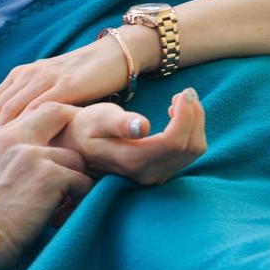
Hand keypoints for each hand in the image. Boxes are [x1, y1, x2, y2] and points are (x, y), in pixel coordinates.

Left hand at [0, 37, 129, 152]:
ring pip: (13, 108)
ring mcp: (45, 79)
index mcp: (19, 77)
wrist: (112, 57)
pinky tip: (22, 145)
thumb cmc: (81, 79)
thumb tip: (16, 138)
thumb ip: (33, 107)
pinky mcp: (66, 85)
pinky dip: (28, 127)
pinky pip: (42, 107)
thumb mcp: (50, 90)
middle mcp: (26, 75)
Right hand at [0, 103, 94, 269]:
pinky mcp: (49, 177)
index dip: (53, 119)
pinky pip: (82, 181)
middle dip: (75, 129)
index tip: (64, 133)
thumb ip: (3, 153)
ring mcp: (31, 155)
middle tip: (84, 148)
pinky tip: (63, 210)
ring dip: (74, 178)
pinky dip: (78, 197)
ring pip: (74, 156)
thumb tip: (28, 151)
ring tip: (64, 197)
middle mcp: (11, 138)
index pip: (31, 110)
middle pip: (56, 112)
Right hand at [54, 90, 206, 185]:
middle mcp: (148, 174)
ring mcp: (155, 176)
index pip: (175, 142)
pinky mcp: (159, 172)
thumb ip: (119, 123)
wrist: (74, 146)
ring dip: (194, 123)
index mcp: (133, 159)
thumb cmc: (84, 127)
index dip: (187, 116)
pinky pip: (186, 153)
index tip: (183, 93)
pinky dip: (189, 132)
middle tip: (185, 92)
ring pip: (193, 151)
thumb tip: (143, 127)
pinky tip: (174, 116)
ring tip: (179, 102)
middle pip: (191, 147)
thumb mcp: (97, 118)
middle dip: (195, 117)